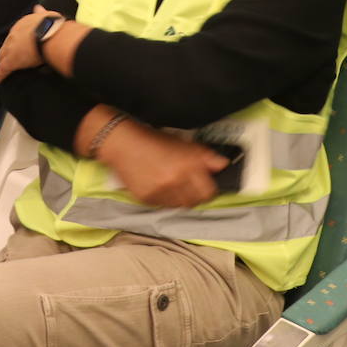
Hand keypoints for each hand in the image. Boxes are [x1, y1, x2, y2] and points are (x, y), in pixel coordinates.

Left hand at [0, 6, 53, 83]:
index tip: (17, 45)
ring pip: (3, 57)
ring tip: (2, 68)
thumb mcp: (46, 15)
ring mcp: (11, 48)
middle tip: (5, 59)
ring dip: (2, 62)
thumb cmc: (51, 25)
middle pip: (6, 45)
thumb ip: (40, 13)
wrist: (48, 34)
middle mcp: (13, 35)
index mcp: (22, 24)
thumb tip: (38, 7)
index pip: (15, 35)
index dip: (15, 41)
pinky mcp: (10, 61)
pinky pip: (3, 69)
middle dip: (5, 52)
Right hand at [96, 120, 228, 207]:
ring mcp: (161, 192)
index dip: (209, 188)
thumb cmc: (154, 140)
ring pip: (181, 206)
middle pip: (196, 201)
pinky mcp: (148, 199)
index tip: (205, 185)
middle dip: (196, 196)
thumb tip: (224, 164)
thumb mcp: (182, 143)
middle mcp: (176, 180)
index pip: (209, 191)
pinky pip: (164, 206)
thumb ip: (205, 155)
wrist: (123, 144)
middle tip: (190, 187)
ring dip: (181, 199)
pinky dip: (166, 200)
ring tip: (174, 187)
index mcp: (188, 164)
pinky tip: (160, 187)